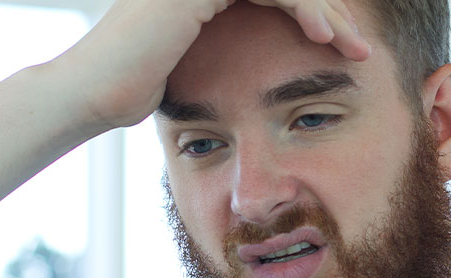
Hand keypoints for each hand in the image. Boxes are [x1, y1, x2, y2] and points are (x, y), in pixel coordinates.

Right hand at [52, 0, 371, 133]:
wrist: (90, 95)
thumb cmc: (129, 90)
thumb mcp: (191, 68)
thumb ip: (221, 52)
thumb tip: (250, 77)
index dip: (311, 14)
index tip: (341, 49)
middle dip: (329, 11)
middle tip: (360, 48)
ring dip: (325, 12)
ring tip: (352, 47)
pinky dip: (303, 8)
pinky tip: (323, 38)